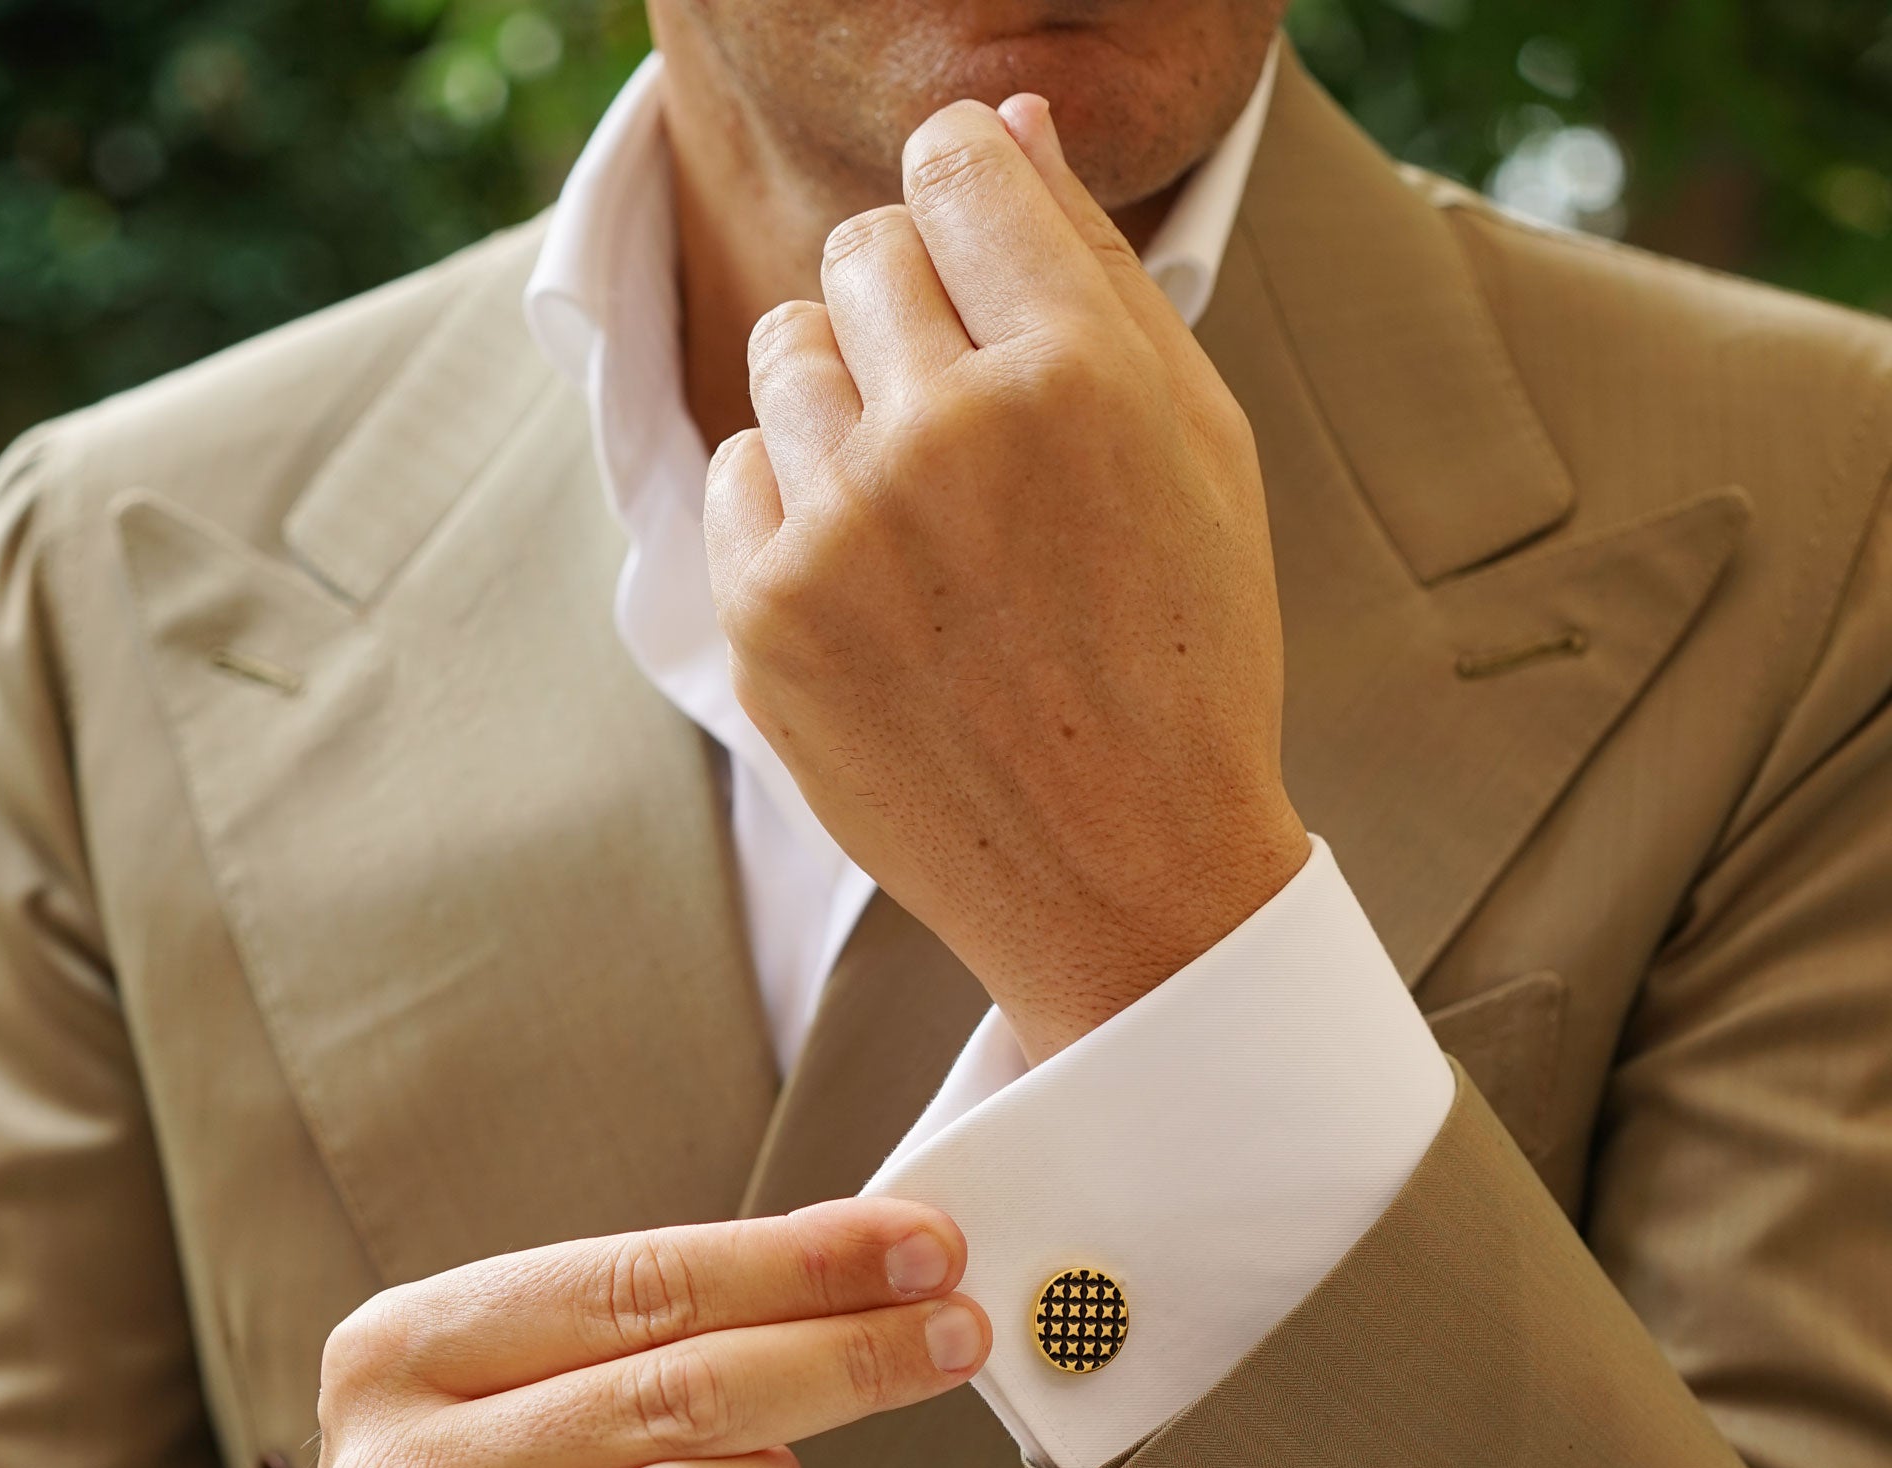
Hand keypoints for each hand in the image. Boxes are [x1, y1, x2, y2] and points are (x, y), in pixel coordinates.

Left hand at [705, 94, 1308, 1065]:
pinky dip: (794, 503)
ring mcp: (842, 529)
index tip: (986, 269)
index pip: (956, 163)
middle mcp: (946, 434)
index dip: (971, 201)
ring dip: (844, 399)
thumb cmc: (1183, 657)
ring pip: (784, 347)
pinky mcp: (766, 615)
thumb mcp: (1197, 449)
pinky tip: (877, 582)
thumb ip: (1097, 270)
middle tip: (975, 431)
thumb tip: (1001, 119)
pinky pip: (737, 467)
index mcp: (1075, 371)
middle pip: (864, 250)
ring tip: (925, 511)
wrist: (1123, 882)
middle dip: (911, 310)